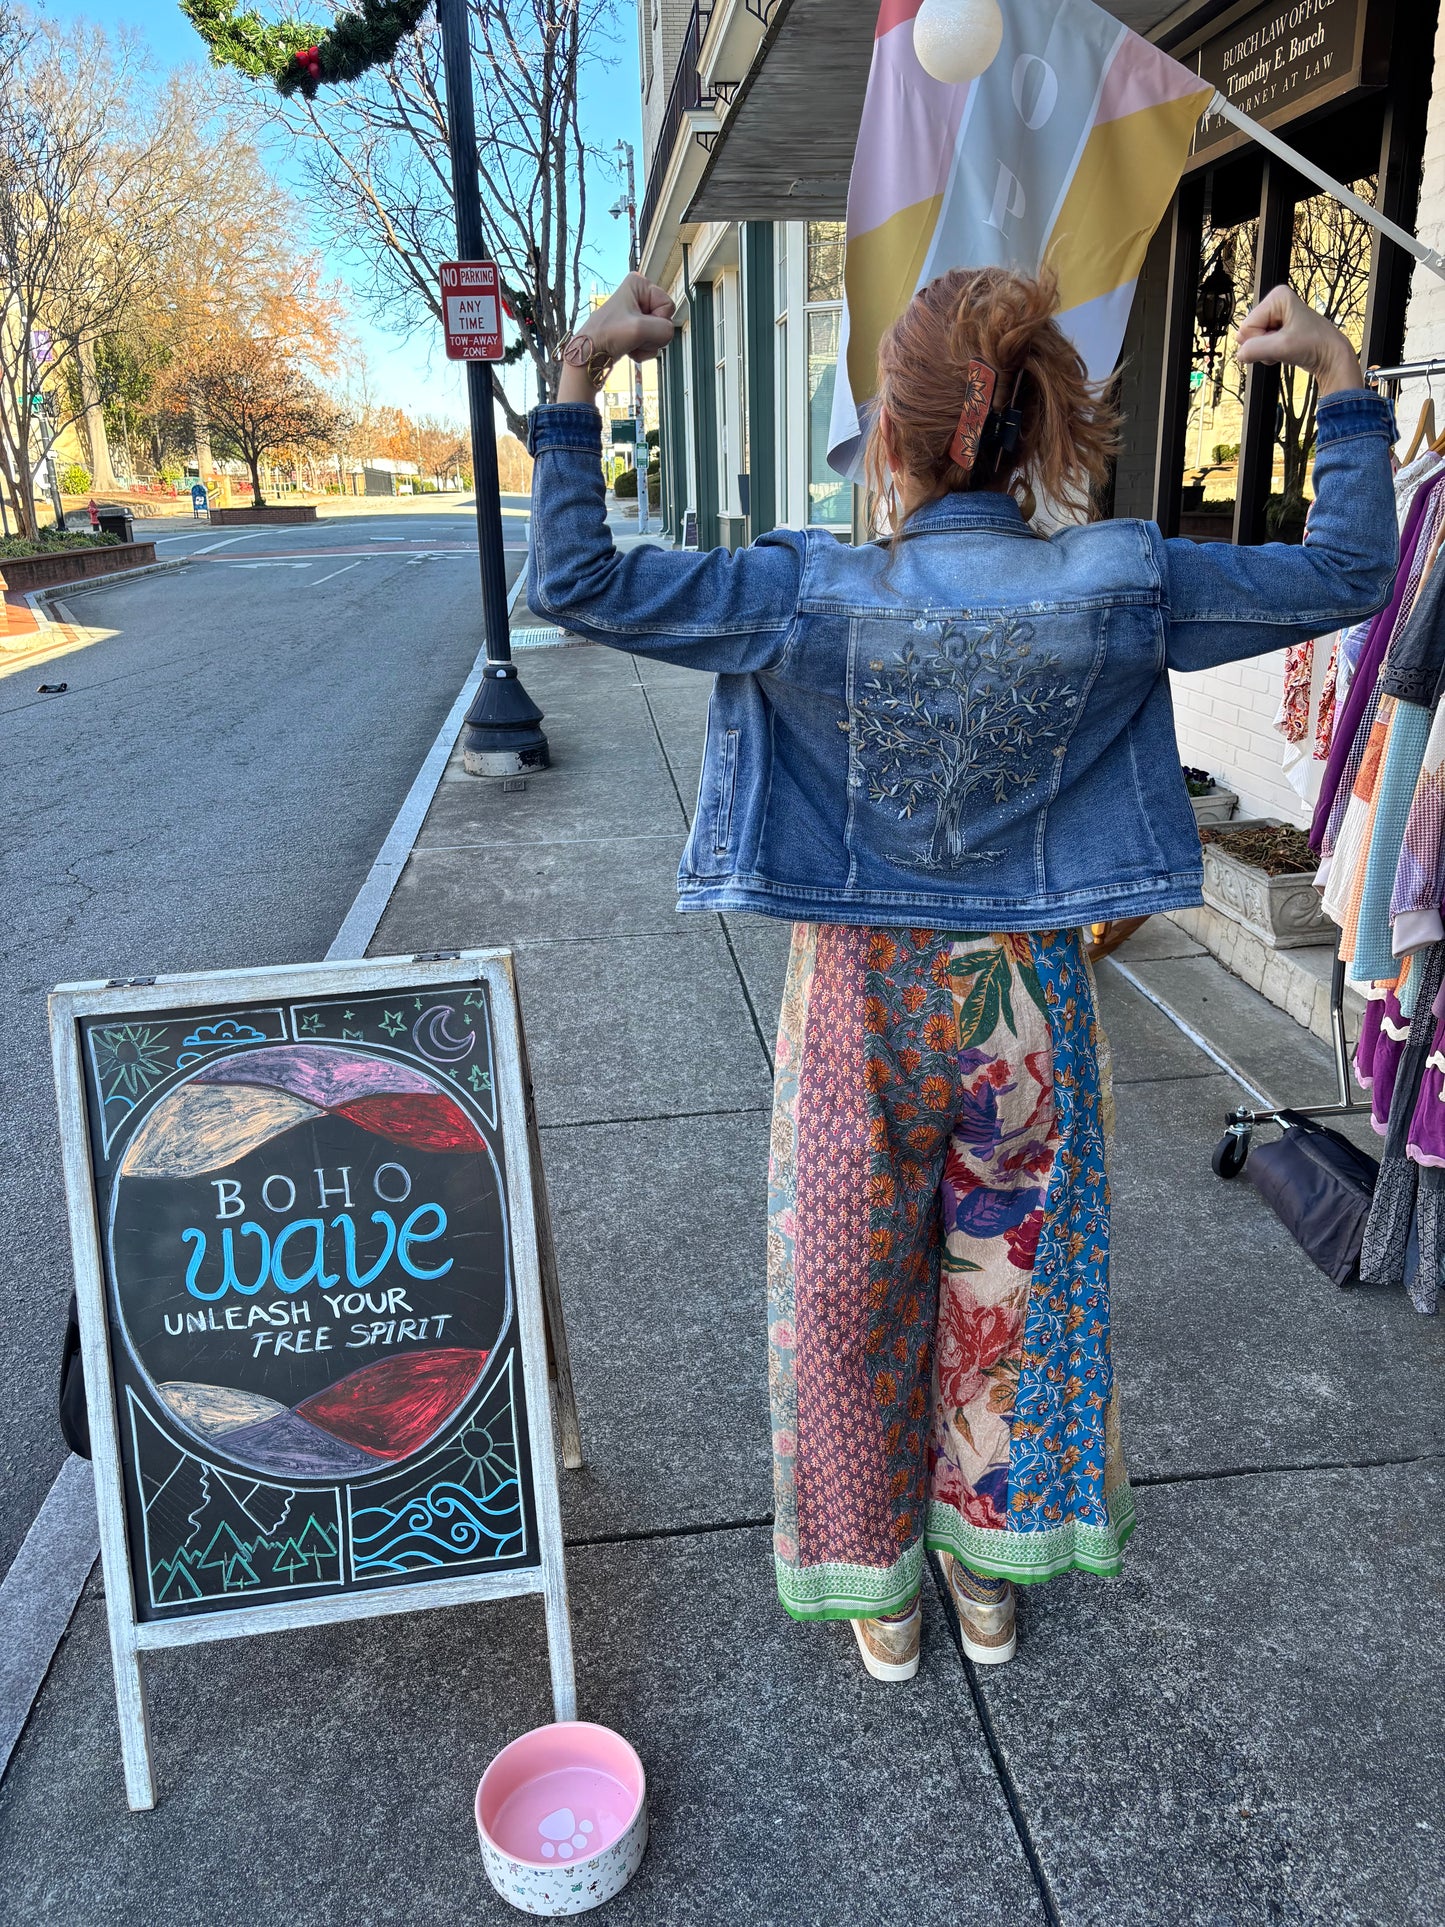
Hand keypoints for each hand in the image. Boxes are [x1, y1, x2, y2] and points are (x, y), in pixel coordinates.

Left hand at [558, 274, 676, 401]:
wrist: (590, 354)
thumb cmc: (606, 335)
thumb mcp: (641, 329)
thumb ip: (665, 330)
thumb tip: (668, 335)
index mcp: (639, 283)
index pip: (668, 306)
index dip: (656, 320)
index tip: (637, 323)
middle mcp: (639, 295)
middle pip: (664, 320)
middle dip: (651, 334)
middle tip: (632, 335)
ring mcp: (637, 313)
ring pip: (659, 333)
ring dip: (646, 344)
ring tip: (628, 341)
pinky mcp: (635, 328)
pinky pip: (651, 342)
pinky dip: (642, 350)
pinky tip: (628, 348)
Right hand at [1235, 285, 1362, 395]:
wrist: (1330, 356)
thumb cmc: (1315, 345)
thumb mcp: (1281, 347)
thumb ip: (1255, 349)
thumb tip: (1240, 354)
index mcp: (1277, 296)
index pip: (1247, 325)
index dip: (1260, 340)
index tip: (1280, 341)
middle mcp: (1276, 302)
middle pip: (1249, 331)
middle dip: (1262, 345)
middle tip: (1282, 345)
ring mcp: (1276, 315)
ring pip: (1253, 340)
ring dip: (1266, 350)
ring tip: (1286, 347)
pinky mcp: (1278, 327)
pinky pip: (1260, 343)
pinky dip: (1270, 352)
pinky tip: (1285, 349)